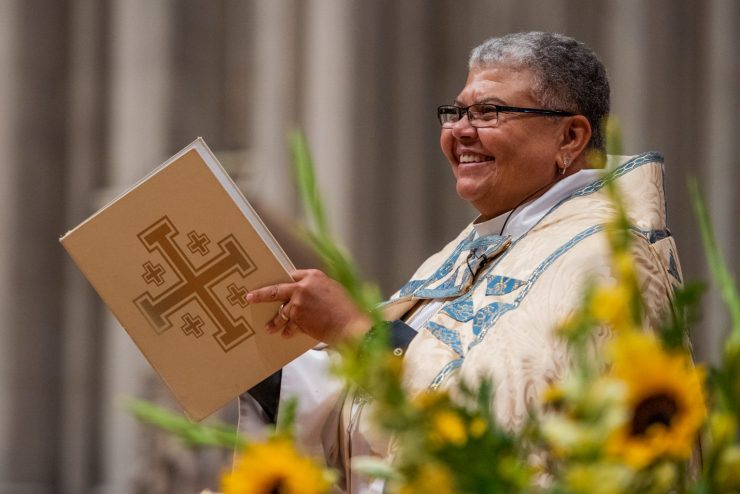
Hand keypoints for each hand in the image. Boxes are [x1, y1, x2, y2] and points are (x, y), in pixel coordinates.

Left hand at [246, 269, 371, 344]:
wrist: (349, 325)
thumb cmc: (346, 308)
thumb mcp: (334, 289)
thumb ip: (317, 288)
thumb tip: (308, 293)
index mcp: (314, 276)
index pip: (293, 275)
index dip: (287, 281)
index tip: (278, 284)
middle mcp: (303, 288)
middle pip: (276, 289)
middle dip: (261, 294)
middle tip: (250, 297)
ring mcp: (298, 304)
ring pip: (282, 312)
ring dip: (275, 321)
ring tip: (269, 327)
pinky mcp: (298, 320)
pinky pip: (289, 326)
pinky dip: (288, 331)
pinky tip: (285, 335)